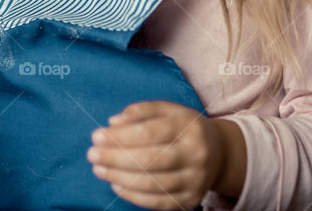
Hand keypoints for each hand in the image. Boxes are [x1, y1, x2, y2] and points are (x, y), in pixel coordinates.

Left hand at [86, 100, 225, 209]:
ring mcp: (195, 181)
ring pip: (152, 183)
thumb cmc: (185, 127)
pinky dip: (133, 195)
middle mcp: (195, 155)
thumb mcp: (169, 110)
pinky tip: (115, 184)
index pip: (150, 132)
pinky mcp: (190, 200)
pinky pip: (157, 202)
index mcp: (189, 127)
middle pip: (150, 160)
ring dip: (119, 177)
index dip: (120, 136)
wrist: (220, 154)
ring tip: (99, 169)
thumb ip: (142, 111)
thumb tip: (113, 123)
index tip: (96, 136)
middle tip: (92, 154)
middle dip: (115, 158)